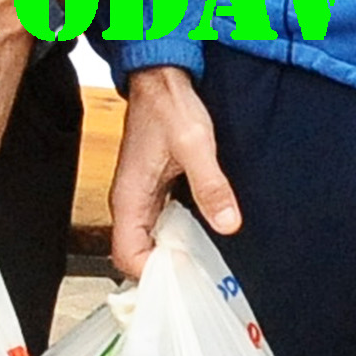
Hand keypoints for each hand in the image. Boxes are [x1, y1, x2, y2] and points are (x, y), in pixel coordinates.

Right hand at [108, 65, 239, 277]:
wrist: (161, 78)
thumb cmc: (168, 105)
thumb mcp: (195, 144)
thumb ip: (211, 185)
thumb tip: (227, 222)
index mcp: (130, 197)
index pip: (127, 256)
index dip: (152, 274)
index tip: (184, 278)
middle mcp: (130, 202)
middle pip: (137, 256)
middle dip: (166, 271)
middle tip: (201, 278)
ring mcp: (141, 197)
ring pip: (150, 242)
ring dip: (173, 255)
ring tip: (204, 265)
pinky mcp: (153, 190)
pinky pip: (160, 225)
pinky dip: (178, 237)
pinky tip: (202, 237)